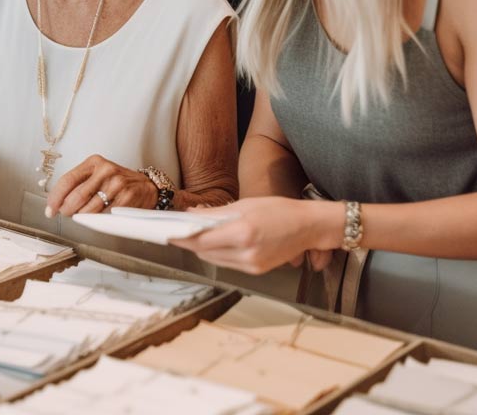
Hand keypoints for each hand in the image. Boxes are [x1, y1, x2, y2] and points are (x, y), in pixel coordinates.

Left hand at [45, 154, 157, 217]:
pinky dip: (98, 220)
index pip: (68, 180)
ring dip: (82, 217)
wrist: (145, 186)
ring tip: (83, 216)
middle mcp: (105, 170)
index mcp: (94, 163)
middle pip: (77, 195)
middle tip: (66, 214)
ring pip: (90, 208)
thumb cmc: (117, 182)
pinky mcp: (127, 196)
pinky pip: (106, 215)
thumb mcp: (97, 176)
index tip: (50, 209)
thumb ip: (79, 185)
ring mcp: (117, 183)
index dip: (56, 197)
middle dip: (67, 210)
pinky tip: (99, 218)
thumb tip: (56, 203)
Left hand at [169, 197, 342, 274]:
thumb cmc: (280, 210)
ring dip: (202, 249)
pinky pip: (228, 263)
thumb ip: (215, 213)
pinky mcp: (256, 271)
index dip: (181, 237)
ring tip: (195, 235)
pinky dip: (218, 254)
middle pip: (205, 252)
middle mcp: (246, 253)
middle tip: (178, 231)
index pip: (201, 240)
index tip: (167, 232)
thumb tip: (190, 215)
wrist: (308, 227)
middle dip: (190, 242)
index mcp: (243, 232)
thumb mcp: (245, 204)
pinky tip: (217, 243)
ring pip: (214, 260)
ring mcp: (252, 265)